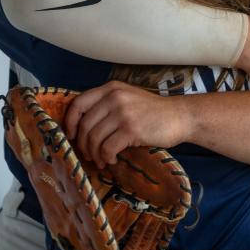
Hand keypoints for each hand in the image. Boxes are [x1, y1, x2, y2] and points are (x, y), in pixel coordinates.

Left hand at [63, 81, 192, 164]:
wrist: (180, 116)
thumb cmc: (153, 112)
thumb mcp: (128, 98)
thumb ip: (107, 105)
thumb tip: (81, 126)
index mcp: (111, 89)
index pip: (78, 104)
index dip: (69, 122)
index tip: (70, 136)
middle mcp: (114, 97)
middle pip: (84, 125)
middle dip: (83, 144)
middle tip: (88, 155)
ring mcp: (123, 113)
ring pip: (94, 138)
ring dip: (94, 154)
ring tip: (101, 160)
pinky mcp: (131, 129)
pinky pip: (107, 148)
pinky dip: (106, 157)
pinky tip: (111, 160)